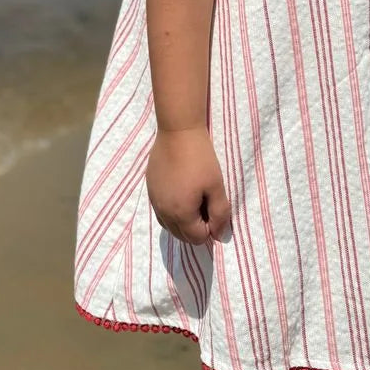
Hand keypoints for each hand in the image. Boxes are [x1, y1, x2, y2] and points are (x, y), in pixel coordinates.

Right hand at [146, 127, 230, 244]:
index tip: (214, 207)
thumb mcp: (216, 186)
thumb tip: (218, 235)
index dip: (210, 227)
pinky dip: (171, 211)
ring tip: (194, 200)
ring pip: (169, 225)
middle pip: (181, 236)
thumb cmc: (201, 159)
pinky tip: (180, 193)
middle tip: (205, 204)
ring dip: (182, 221)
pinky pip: (160, 211)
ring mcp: (153, 200)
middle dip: (196, 228)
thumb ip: (220, 214)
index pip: (197, 238)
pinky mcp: (149, 189)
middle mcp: (163, 212)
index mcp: (180, 214)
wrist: (178, 131)